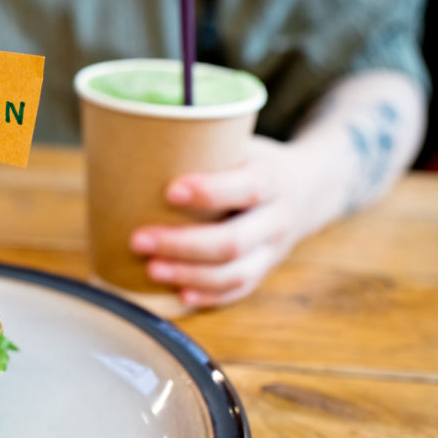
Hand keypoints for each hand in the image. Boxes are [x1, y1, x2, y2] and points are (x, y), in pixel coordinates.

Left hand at [129, 136, 306, 306]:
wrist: (305, 189)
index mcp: (271, 179)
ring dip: (189, 275)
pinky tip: (179, 295)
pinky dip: (208, 297)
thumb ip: (201, 145)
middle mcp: (276, 219)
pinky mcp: (263, 272)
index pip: (246, 188)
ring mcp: (272, 251)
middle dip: (182, 245)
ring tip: (151, 269)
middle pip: (233, 241)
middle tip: (137, 240)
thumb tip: (132, 140)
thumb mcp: (238, 143)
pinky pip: (238, 292)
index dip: (209, 192)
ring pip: (234, 273)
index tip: (169, 191)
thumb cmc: (249, 162)